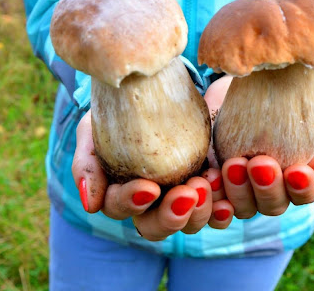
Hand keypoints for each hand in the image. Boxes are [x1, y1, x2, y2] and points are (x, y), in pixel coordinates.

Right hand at [71, 110, 233, 240]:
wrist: (164, 86)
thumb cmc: (122, 108)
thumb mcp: (96, 126)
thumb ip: (86, 163)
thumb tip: (91, 205)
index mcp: (120, 191)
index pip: (120, 208)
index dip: (132, 202)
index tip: (149, 186)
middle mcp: (151, 203)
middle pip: (155, 228)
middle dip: (171, 216)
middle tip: (187, 193)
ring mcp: (182, 198)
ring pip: (190, 224)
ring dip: (199, 211)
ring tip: (208, 181)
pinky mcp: (211, 191)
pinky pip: (218, 214)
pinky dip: (222, 211)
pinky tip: (226, 201)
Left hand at [204, 77, 313, 218]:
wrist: (251, 80)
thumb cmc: (288, 107)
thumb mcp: (311, 130)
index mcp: (295, 184)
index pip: (302, 196)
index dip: (301, 188)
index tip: (299, 170)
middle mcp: (267, 193)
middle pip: (271, 205)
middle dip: (267, 186)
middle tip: (261, 162)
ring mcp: (237, 190)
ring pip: (240, 207)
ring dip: (238, 191)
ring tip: (234, 164)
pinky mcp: (210, 182)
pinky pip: (208, 205)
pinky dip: (209, 197)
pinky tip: (209, 178)